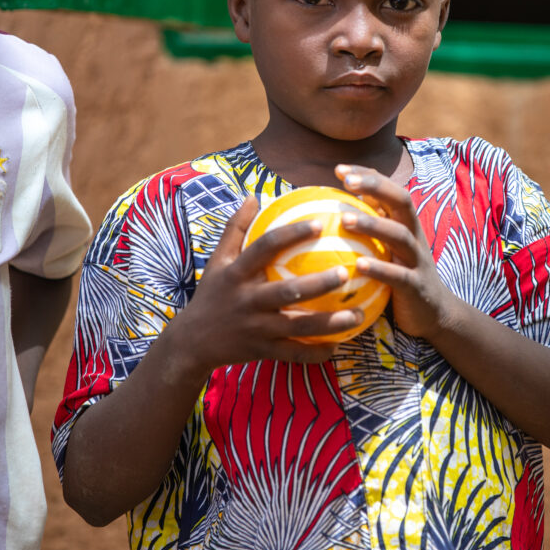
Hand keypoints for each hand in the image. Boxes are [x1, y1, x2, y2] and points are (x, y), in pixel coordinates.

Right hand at [178, 197, 365, 369]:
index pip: (265, 247)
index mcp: (237, 273)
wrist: (192, 342)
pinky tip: (339, 344)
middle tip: (346, 271)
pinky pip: (294, 354)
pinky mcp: (262, 351)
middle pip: (287, 291)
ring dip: (330, 323)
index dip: (291, 234)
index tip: (319, 223)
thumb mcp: (217, 260)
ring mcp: (256, 328)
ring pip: (297, 327)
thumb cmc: (212, 294)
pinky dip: (316, 352)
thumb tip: (254, 195)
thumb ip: (236, 227)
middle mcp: (247, 300)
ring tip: (358, 313)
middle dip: (318, 283)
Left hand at [334, 164, 454, 342]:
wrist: (434, 314)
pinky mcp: (417, 286)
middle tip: (347, 182)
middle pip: (401, 201)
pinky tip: (358, 266)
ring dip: (373, 224)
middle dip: (376, 186)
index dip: (368, 176)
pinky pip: (399, 276)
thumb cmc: (398, 278)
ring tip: (345, 220)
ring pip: (400, 235)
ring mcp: (418, 260)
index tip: (339, 170)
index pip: (389, 190)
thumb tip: (323, 219)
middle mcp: (414, 236)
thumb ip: (365, 233)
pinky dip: (380, 269)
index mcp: (405, 224)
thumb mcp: (385, 251)